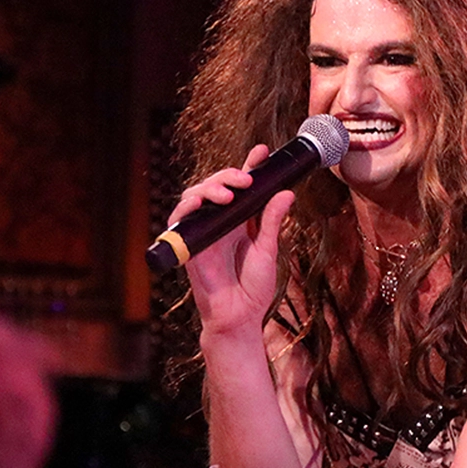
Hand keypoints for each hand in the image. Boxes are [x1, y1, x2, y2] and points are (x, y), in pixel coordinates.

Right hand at [174, 145, 296, 337]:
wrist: (239, 315)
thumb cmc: (253, 287)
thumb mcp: (268, 249)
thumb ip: (273, 221)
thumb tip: (286, 192)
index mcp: (240, 220)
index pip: (241, 187)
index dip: (248, 166)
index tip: (262, 151)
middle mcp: (220, 222)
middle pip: (216, 185)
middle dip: (229, 175)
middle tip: (246, 179)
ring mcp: (203, 231)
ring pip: (196, 195)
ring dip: (210, 188)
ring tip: (229, 194)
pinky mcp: (189, 244)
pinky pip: (180, 219)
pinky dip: (187, 207)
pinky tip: (200, 203)